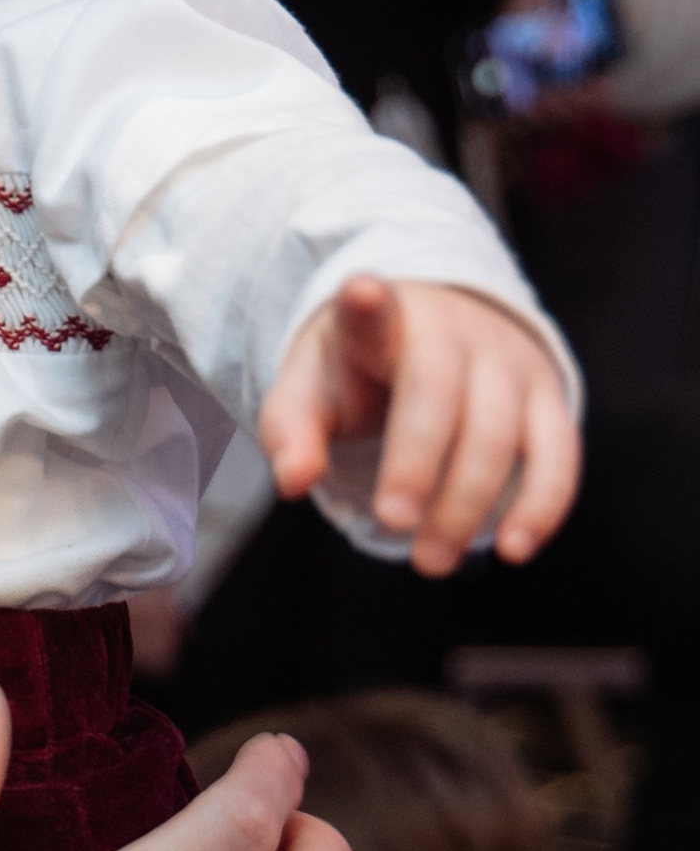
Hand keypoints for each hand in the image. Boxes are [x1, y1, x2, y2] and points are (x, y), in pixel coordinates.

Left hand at [258, 273, 577, 576]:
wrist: (434, 331)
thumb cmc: (362, 370)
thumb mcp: (311, 387)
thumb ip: (291, 430)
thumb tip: (294, 480)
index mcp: (381, 322)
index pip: (372, 311)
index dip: (368, 304)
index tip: (361, 291)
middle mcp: (453, 332)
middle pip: (439, 393)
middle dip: (417, 464)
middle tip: (392, 522)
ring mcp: (508, 362)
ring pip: (500, 432)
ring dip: (468, 503)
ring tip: (433, 559)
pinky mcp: (547, 397)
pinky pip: (558, 453)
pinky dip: (542, 505)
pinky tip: (514, 548)